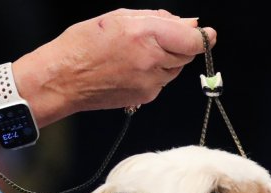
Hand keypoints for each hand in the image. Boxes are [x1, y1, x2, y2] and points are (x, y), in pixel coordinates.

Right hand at [17, 10, 215, 116]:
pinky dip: (155, 72)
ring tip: (138, 51)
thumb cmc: (82, 46)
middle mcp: (152, 61)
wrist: (62, 79)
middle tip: (159, 36)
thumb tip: (188, 24)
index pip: (193, 40)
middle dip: (180, 43)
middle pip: (187, 53)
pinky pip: (162, 81)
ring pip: (176, 68)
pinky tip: (132, 66)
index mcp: (146, 35)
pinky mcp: (147, 96)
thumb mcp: (118, 18)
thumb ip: (158, 20)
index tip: (207, 34)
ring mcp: (151, 82)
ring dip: (167, 58)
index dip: (204, 37)